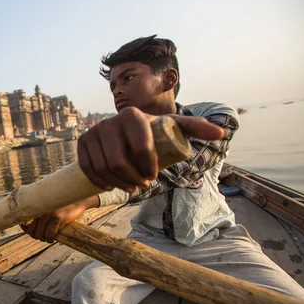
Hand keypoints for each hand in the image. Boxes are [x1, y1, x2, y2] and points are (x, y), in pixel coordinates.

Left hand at [20, 196, 98, 241]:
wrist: (78, 200)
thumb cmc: (62, 205)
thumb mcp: (48, 206)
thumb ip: (39, 212)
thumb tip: (27, 226)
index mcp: (37, 207)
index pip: (25, 222)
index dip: (26, 230)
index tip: (31, 232)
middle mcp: (40, 210)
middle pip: (31, 231)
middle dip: (37, 236)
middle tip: (44, 236)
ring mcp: (48, 214)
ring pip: (40, 234)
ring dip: (44, 239)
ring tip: (49, 237)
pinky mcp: (57, 218)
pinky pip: (49, 234)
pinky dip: (50, 239)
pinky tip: (53, 238)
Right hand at [78, 108, 223, 191]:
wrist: (126, 130)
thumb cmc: (155, 132)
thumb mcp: (174, 128)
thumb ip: (196, 128)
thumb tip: (220, 134)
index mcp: (134, 115)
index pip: (141, 149)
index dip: (148, 169)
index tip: (154, 177)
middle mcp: (110, 120)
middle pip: (120, 161)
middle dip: (132, 179)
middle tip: (143, 186)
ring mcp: (94, 131)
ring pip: (103, 167)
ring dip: (118, 183)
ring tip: (130, 187)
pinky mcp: (82, 142)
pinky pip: (87, 167)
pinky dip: (99, 180)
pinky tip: (109, 185)